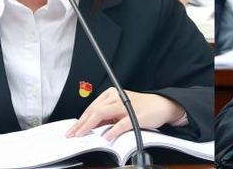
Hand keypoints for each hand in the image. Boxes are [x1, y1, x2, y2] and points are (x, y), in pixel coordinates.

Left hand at [67, 88, 185, 140]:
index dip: (80, 120)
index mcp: (112, 94)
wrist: (161, 105)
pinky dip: (112, 131)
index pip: (91, 108)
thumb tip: (89, 126)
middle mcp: (117, 97)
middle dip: (81, 124)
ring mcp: (126, 106)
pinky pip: (120, 124)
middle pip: (94, 110)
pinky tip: (106, 137)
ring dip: (90, 126)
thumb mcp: (120, 109)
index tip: (71, 130)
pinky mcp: (135, 116)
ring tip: (83, 135)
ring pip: (102, 114)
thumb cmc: (140, 107)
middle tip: (72, 134)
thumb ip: (106, 116)